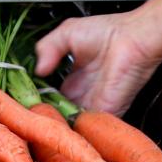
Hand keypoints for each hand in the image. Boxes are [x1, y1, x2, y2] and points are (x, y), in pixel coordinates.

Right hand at [34, 8, 161, 115]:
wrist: (134, 39)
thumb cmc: (107, 32)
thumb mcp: (66, 33)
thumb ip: (47, 48)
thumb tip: (37, 70)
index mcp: (77, 74)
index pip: (55, 93)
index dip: (41, 97)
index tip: (28, 100)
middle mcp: (86, 91)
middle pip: (62, 110)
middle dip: (49, 114)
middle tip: (32, 116)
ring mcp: (96, 103)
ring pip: (72, 121)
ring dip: (59, 123)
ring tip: (40, 124)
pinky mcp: (107, 111)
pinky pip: (90, 127)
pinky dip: (76, 129)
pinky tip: (59, 127)